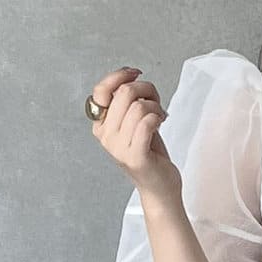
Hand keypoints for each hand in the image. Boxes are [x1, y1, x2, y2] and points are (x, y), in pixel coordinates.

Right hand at [87, 65, 181, 205]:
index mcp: (101, 126)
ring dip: (155, 107)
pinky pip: (147, 123)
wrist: (160, 187)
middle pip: (125, 93)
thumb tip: (130, 75)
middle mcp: (106, 137)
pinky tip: (161, 123)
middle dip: (147, 90)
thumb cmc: (150, 152)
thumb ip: (127, 100)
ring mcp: (118, 148)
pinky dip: (158, 118)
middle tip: (156, 103)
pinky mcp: (135, 157)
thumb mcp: (134, 121)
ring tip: (160, 117)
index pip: (101, 90)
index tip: (137, 74)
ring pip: (139, 107)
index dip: (120, 76)